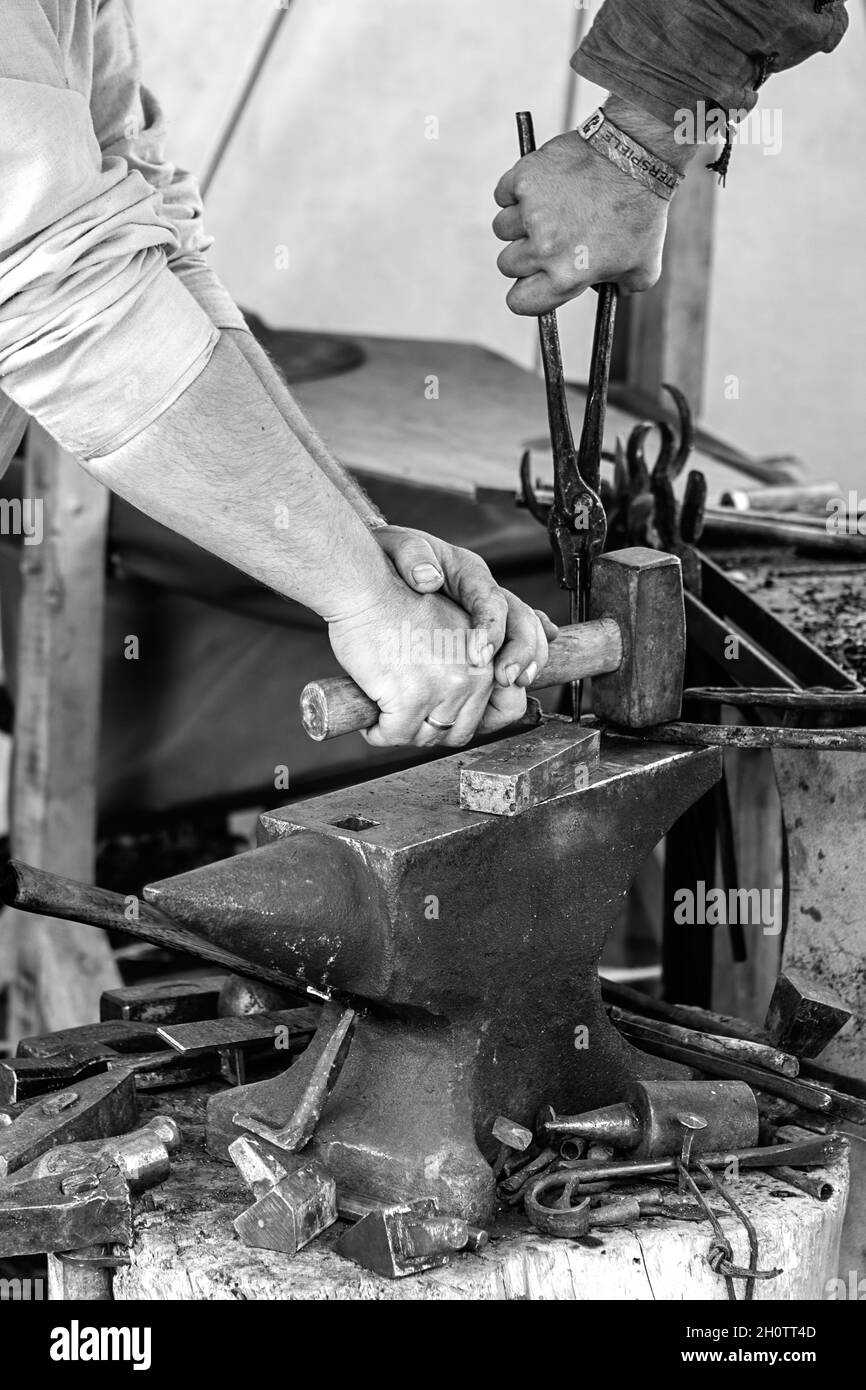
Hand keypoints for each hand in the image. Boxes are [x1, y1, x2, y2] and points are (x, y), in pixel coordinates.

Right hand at [328, 580, 528, 747]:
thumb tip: (469, 703)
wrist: (366, 588)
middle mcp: (474, 675)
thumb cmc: (397, 605)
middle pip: (459, 731)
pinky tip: (371, 721)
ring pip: (426, 737)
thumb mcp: (451, 630)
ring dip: (403, 733)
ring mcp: (444, 688)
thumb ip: (469, 663)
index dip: (474, 723)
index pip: (504, 710)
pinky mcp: (410, 698)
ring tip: (386, 718)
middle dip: (431, 731)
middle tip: (406, 720)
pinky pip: (394, 735)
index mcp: (488, 658)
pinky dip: (378, 733)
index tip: (443, 721)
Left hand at [372, 525, 556, 688]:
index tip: (479, 656)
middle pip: (520, 618)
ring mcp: (489, 614)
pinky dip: (524, 663)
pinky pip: (513, 648)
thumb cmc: (391, 556)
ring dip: (528, 661)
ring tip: (518, 685)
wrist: (386, 565)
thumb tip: (428, 578)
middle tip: (507, 679)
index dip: (491, 628)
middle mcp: (486, 593)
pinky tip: (522, 683)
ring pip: (526, 634)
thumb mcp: (396, 547)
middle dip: (520, 650)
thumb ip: (412, 554)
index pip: (490, 599)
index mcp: (468, 571)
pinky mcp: (484, 633)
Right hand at [492, 98, 693, 315]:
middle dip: (524, 254)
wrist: (637, 154)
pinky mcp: (524, 179)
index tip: (532, 281)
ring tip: (549, 208)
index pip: (519, 301)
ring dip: (519, 221)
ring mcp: (531, 211)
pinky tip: (542, 186)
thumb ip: (624, 288)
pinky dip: (516, 191)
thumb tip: (610, 293)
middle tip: (550, 237)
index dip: (525, 292)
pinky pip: (503, 194)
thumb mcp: (645, 266)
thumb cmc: (642, 212)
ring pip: (502, 228)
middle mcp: (544, 248)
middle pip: (507, 264)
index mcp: (566, 276)